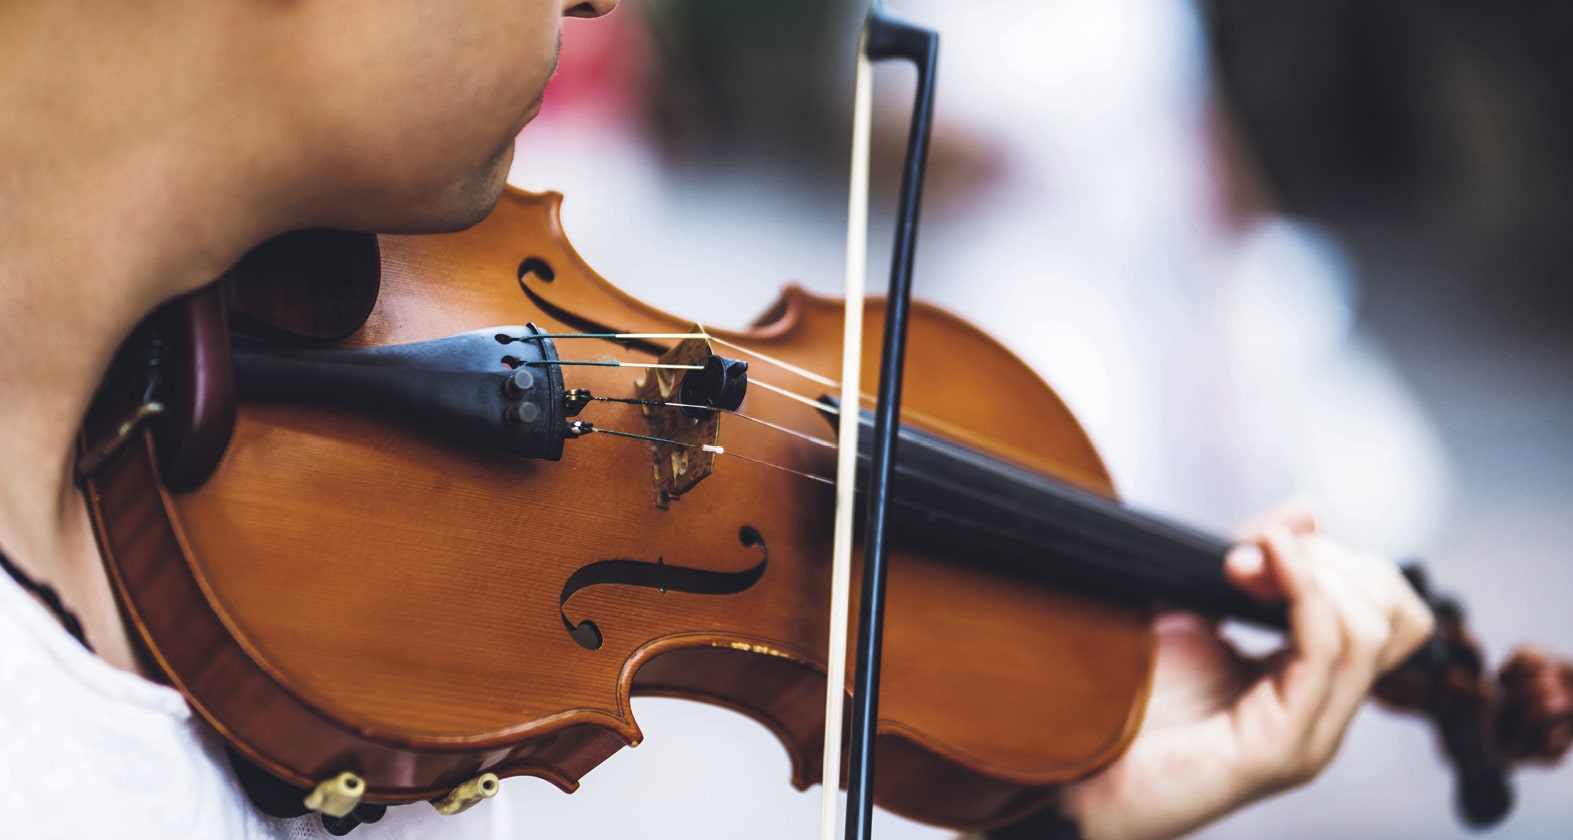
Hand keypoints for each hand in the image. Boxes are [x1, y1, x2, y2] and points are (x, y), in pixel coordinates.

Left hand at [1056, 501, 1434, 839]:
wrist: (1074, 775)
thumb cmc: (1119, 703)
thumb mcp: (1191, 613)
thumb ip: (1248, 568)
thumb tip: (1307, 511)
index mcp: (1309, 686)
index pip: (1387, 610)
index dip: (1337, 558)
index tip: (1261, 541)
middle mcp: (1322, 715)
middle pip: (1395, 616)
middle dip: (1331, 559)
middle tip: (1252, 551)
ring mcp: (1309, 736)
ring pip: (1370, 630)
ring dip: (1311, 570)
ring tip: (1244, 559)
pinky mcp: (1280, 749)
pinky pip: (1325, 654)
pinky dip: (1300, 591)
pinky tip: (1257, 562)